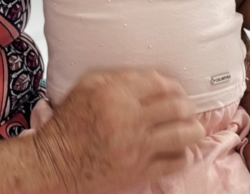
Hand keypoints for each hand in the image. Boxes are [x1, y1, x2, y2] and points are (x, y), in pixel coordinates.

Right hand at [33, 69, 203, 193]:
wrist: (56, 163)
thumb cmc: (69, 124)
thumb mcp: (85, 88)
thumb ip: (116, 78)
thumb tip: (147, 77)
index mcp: (115, 94)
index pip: (158, 83)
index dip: (173, 84)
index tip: (176, 89)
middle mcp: (130, 119)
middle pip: (176, 107)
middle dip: (187, 105)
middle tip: (188, 107)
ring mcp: (138, 148)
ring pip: (183, 135)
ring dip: (193, 129)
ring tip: (193, 128)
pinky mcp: (141, 172)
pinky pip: (175, 162)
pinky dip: (184, 155)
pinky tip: (182, 151)